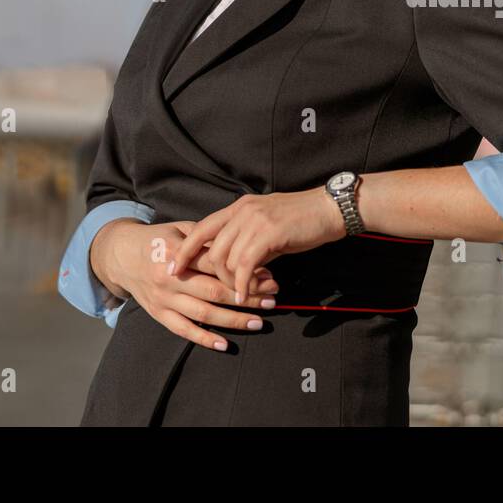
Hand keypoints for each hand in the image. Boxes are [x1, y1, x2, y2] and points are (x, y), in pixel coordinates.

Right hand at [91, 219, 279, 350]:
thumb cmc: (158, 240)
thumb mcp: (181, 230)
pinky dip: (204, 339)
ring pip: (203, 313)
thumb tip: (245, 247)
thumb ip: (208, 239)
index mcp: (176, 252)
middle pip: (214, 291)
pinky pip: (183, 330)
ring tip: (259, 322)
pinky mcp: (158, 314)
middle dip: (246, 296)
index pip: (216, 264)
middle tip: (272, 299)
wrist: (120, 255)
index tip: (268, 275)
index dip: (243, 270)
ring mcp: (163, 299)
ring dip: (233, 320)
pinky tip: (225, 344)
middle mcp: (169, 278)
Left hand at [169, 187, 345, 304]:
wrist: (329, 209)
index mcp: (239, 207)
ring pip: (227, 260)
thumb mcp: (268, 224)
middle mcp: (242, 211)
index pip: (201, 228)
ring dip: (232, 283)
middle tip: (222, 291)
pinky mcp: (268, 234)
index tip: (173, 268)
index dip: (184, 250)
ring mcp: (254, 221)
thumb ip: (249, 240)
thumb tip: (240, 265)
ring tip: (241, 294)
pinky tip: (245, 295)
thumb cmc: (302, 219)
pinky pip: (245, 265)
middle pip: (211, 249)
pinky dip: (242, 284)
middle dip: (212, 275)